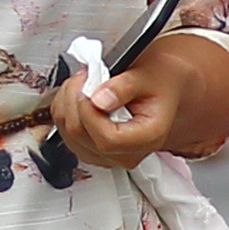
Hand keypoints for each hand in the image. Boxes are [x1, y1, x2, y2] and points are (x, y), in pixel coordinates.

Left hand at [47, 36, 223, 168]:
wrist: (164, 88)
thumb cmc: (161, 81)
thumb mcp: (148, 74)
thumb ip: (124, 86)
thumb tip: (99, 99)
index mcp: (148, 138)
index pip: (107, 140)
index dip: (89, 112)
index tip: (90, 87)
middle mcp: (127, 153)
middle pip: (82, 136)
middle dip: (76, 99)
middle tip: (87, 75)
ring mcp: (108, 155)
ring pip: (68, 134)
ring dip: (68, 102)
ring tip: (87, 83)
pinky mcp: (92, 150)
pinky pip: (64, 133)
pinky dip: (66, 109)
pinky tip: (83, 96)